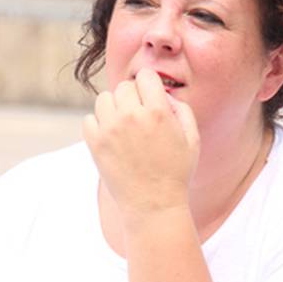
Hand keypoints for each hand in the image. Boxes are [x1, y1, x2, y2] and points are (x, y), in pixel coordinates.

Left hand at [83, 68, 200, 222]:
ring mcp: (110, 129)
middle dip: (133, 97)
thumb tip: (163, 95)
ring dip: (114, 108)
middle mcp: (132, 116)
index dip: (149, 85)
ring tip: (124, 125)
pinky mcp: (95, 144)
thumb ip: (182, 109)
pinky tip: (111, 137)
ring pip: (104, 99)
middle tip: (139, 116)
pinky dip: (98, 124)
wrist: (154, 205)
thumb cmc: (176, 173)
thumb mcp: (193, 139)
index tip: (150, 97)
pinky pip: (89, 119)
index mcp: (158, 112)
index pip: (145, 76)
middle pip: (124, 86)